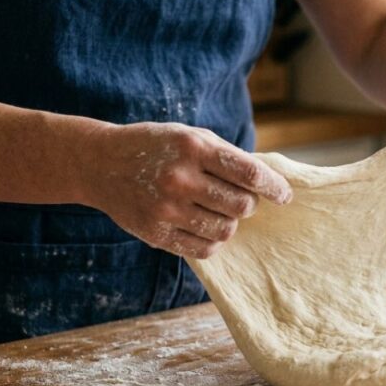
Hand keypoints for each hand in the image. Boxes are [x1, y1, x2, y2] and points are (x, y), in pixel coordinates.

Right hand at [83, 122, 291, 258]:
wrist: (101, 163)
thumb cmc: (157, 148)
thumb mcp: (191, 136)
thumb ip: (227, 156)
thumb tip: (269, 183)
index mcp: (193, 147)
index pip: (249, 173)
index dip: (274, 187)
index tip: (284, 195)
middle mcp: (180, 178)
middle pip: (241, 205)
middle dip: (250, 204)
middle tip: (242, 200)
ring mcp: (167, 209)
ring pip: (226, 230)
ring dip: (231, 223)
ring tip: (219, 211)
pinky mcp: (156, 234)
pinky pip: (205, 249)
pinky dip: (213, 239)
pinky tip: (205, 225)